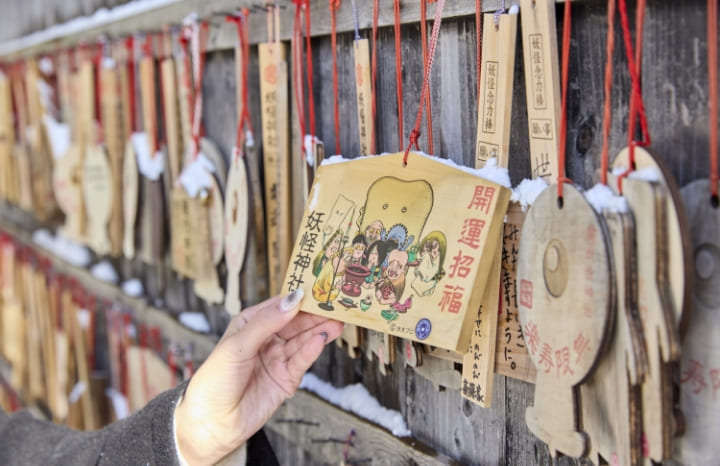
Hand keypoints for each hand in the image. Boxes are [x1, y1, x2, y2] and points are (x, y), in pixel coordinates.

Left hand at [174, 289, 342, 463]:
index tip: (318, 289)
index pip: (279, 305)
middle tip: (336, 305)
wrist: (212, 423)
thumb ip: (267, 322)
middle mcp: (266, 339)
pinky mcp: (286, 379)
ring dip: (320, 330)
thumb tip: (293, 299)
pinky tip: (322, 340)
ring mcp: (277, 359)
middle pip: (296, 322)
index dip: (298, 297)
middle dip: (315, 314)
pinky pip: (301, 361)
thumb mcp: (237, 344)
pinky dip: (312, 350)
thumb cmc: (214, 381)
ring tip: (337, 321)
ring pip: (303, 340)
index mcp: (250, 324)